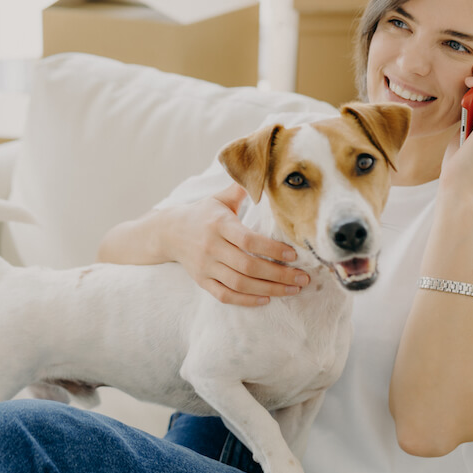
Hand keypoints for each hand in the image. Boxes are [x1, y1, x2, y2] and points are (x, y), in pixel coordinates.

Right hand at [164, 183, 308, 306]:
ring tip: (292, 290)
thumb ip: (241, 189)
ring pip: (240, 284)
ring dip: (269, 289)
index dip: (272, 249)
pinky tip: (267, 299)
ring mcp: (206, 266)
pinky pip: (225, 295)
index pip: (248, 240)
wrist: (169, 232)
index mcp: (219, 224)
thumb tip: (263, 171)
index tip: (293, 255)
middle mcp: (212, 247)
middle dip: (279, 275)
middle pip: (248, 266)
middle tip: (303, 278)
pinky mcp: (202, 281)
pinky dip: (246, 300)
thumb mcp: (220, 198)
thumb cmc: (203, 214)